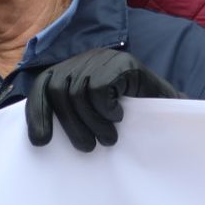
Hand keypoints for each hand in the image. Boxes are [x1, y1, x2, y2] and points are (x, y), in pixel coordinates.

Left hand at [25, 48, 181, 151]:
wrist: (169, 106)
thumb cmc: (129, 114)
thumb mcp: (93, 116)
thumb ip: (69, 117)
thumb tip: (35, 138)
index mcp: (73, 68)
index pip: (43, 84)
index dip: (37, 112)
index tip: (40, 141)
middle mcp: (85, 58)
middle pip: (58, 91)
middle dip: (70, 125)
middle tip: (87, 147)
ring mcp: (104, 58)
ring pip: (77, 93)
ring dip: (92, 123)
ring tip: (107, 138)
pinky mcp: (123, 63)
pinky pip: (98, 89)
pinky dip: (106, 109)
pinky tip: (119, 116)